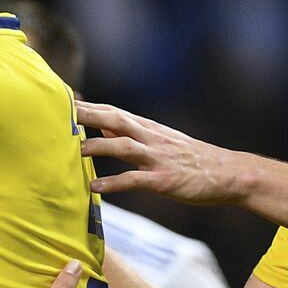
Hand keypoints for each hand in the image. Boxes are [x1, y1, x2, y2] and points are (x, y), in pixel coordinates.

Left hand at [76, 99, 243, 203]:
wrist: (228, 173)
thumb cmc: (190, 159)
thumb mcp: (159, 140)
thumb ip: (129, 134)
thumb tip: (100, 127)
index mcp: (147, 128)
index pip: (112, 111)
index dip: (87, 105)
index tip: (60, 99)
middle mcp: (150, 138)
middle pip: (114, 119)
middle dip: (87, 115)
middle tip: (59, 113)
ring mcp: (158, 158)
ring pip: (123, 146)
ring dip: (97, 147)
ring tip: (74, 151)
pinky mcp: (164, 179)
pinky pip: (135, 179)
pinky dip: (114, 183)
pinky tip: (95, 188)